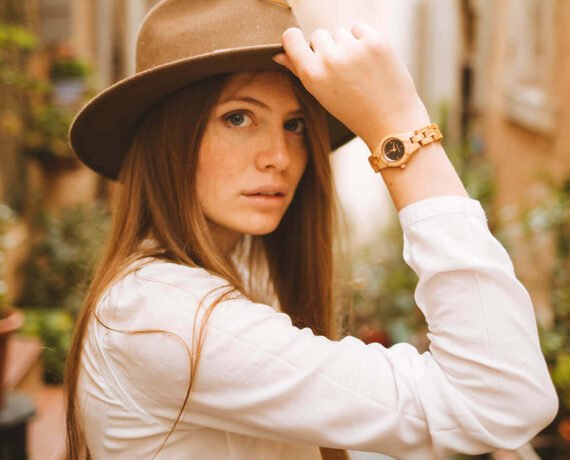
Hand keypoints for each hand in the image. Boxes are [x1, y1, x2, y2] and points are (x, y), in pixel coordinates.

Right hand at [272, 24, 430, 150]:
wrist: (390, 120)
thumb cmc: (353, 111)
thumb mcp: (321, 96)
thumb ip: (299, 71)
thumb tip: (278, 54)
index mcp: (312, 74)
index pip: (291, 38)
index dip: (295, 39)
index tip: (302, 44)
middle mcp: (330, 58)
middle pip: (318, 35)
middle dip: (327, 47)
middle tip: (341, 72)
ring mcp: (353, 48)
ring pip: (340, 33)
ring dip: (347, 45)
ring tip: (358, 70)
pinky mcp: (375, 41)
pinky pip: (359, 29)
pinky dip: (363, 40)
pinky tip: (370, 62)